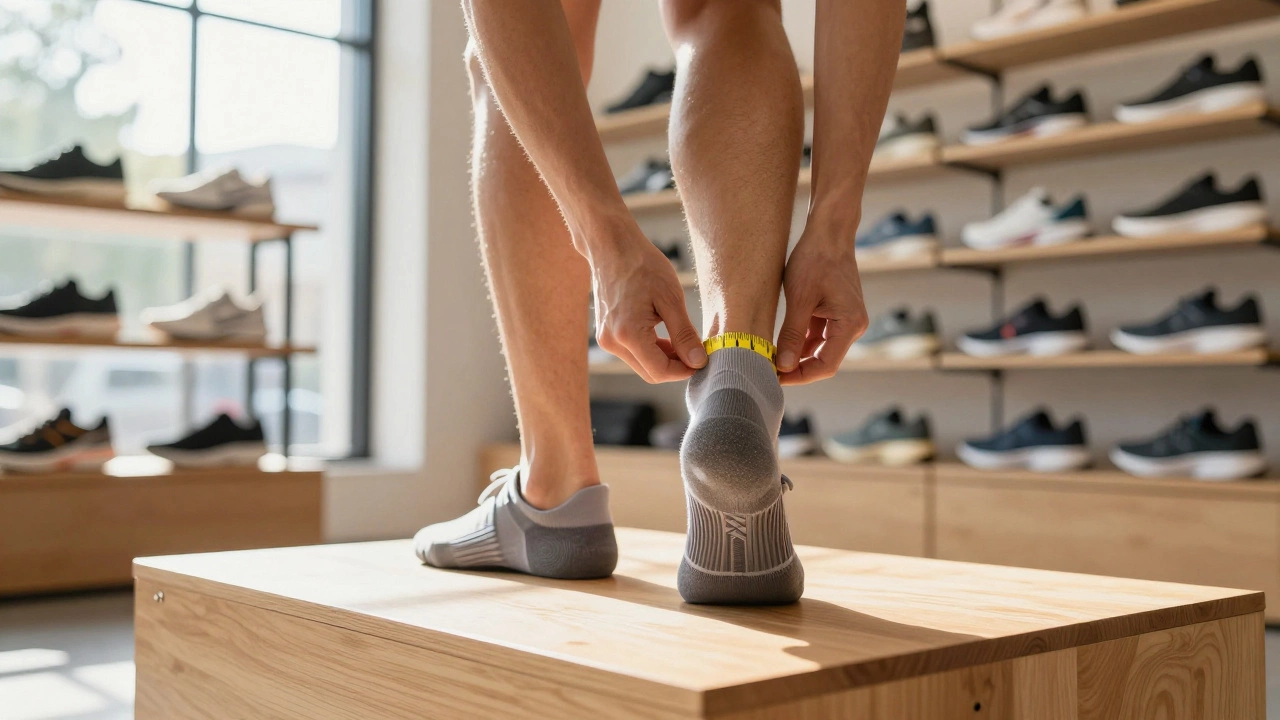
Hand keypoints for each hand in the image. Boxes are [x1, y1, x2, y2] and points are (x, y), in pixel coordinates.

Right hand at [591, 233, 706, 382]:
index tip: (702, 359)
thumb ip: (684, 334)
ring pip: (641, 364)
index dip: (684, 370)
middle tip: (695, 350)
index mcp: (628, 334)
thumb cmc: (643, 266)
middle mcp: (612, 342)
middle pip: (650, 372)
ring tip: (682, 339)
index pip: (660, 371)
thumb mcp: (671, 299)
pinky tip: (664, 334)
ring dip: (664, 358)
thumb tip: (698, 362)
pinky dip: (651, 349)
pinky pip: (632, 352)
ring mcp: (606, 339)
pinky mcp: (605, 333)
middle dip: (675, 366)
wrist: (612, 247)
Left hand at [775, 224, 868, 384]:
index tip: (774, 377)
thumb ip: (792, 335)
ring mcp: (846, 320)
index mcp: (849, 324)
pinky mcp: (837, 313)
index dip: (800, 375)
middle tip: (767, 369)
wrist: (828, 232)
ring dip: (796, 355)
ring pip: (819, 349)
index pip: (825, 365)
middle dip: (796, 367)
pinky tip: (780, 344)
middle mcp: (853, 326)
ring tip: (770, 358)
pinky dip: (800, 341)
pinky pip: (818, 335)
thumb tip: (783, 365)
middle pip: (823, 360)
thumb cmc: (815, 260)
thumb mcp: (799, 299)